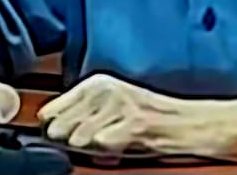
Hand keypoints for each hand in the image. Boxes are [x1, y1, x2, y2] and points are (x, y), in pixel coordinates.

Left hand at [37, 73, 231, 157]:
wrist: (190, 124)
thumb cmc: (151, 118)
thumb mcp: (110, 107)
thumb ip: (79, 112)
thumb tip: (47, 126)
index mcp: (96, 83)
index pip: (49, 112)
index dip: (59, 129)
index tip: (75, 133)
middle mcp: (105, 89)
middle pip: (59, 129)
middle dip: (73, 140)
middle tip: (99, 138)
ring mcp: (119, 106)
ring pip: (77, 140)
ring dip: (93, 148)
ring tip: (113, 141)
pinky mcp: (132, 124)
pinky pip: (100, 147)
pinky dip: (109, 153)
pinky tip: (123, 146)